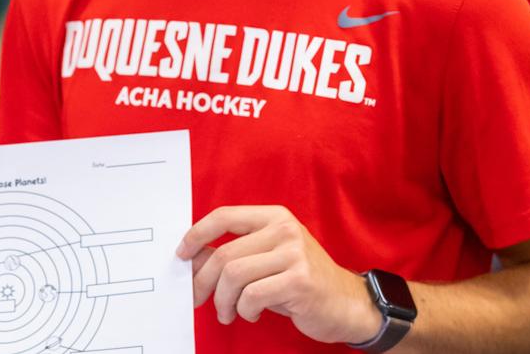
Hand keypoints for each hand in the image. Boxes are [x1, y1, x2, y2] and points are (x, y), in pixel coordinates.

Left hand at [176, 205, 383, 344]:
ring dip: (223, 301)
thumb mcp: (268, 258)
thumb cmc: (300, 281)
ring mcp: (294, 254)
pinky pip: (252, 296)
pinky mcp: (300, 281)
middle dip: (203, 281)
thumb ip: (235, 253)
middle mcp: (284, 230)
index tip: (181, 254)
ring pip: (234, 276)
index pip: (225, 216)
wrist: (348, 303)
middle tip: (197, 298)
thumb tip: (192, 258)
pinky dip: (245, 310)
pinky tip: (252, 314)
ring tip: (227, 312)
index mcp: (274, 217)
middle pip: (225, 254)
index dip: (197, 234)